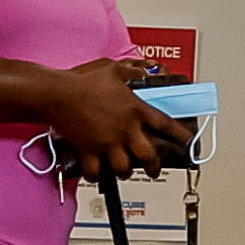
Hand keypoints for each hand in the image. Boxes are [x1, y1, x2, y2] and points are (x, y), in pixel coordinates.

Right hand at [36, 60, 183, 178]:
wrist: (57, 94)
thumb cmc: (83, 80)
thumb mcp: (113, 69)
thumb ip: (132, 71)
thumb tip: (143, 70)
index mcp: (135, 110)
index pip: (165, 125)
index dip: (180, 135)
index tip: (187, 142)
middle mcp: (125, 130)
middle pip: (149, 156)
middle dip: (155, 166)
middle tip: (156, 170)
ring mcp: (107, 143)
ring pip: (125, 168)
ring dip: (126, 171)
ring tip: (125, 169)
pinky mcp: (88, 152)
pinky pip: (96, 172)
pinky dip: (97, 175)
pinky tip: (98, 172)